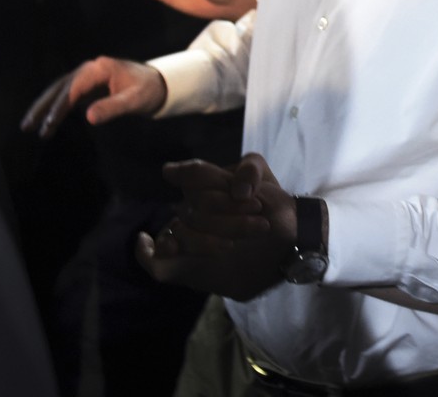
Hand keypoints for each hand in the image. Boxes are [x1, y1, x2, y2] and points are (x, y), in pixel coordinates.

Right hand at [21, 56, 166, 137]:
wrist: (158, 83)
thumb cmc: (148, 91)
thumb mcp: (134, 100)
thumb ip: (113, 107)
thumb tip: (89, 117)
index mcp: (99, 69)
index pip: (74, 87)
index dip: (60, 105)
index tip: (49, 122)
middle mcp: (88, 69)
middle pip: (60, 87)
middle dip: (43, 107)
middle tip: (28, 126)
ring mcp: (85, 76)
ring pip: (58, 91)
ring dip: (43, 107)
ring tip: (29, 126)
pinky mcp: (86, 86)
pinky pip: (65, 95)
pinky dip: (54, 108)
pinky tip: (45, 121)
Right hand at [136, 153, 298, 299]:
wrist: (287, 246)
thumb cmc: (274, 209)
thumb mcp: (268, 180)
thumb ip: (250, 170)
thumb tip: (237, 190)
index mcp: (206, 187)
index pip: (195, 174)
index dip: (216, 181)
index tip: (243, 194)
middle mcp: (192, 210)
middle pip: (193, 207)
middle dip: (227, 214)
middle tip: (259, 218)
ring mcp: (188, 238)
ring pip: (181, 233)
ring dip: (208, 240)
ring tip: (233, 245)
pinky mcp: (186, 267)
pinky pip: (156, 263)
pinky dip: (150, 254)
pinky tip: (169, 248)